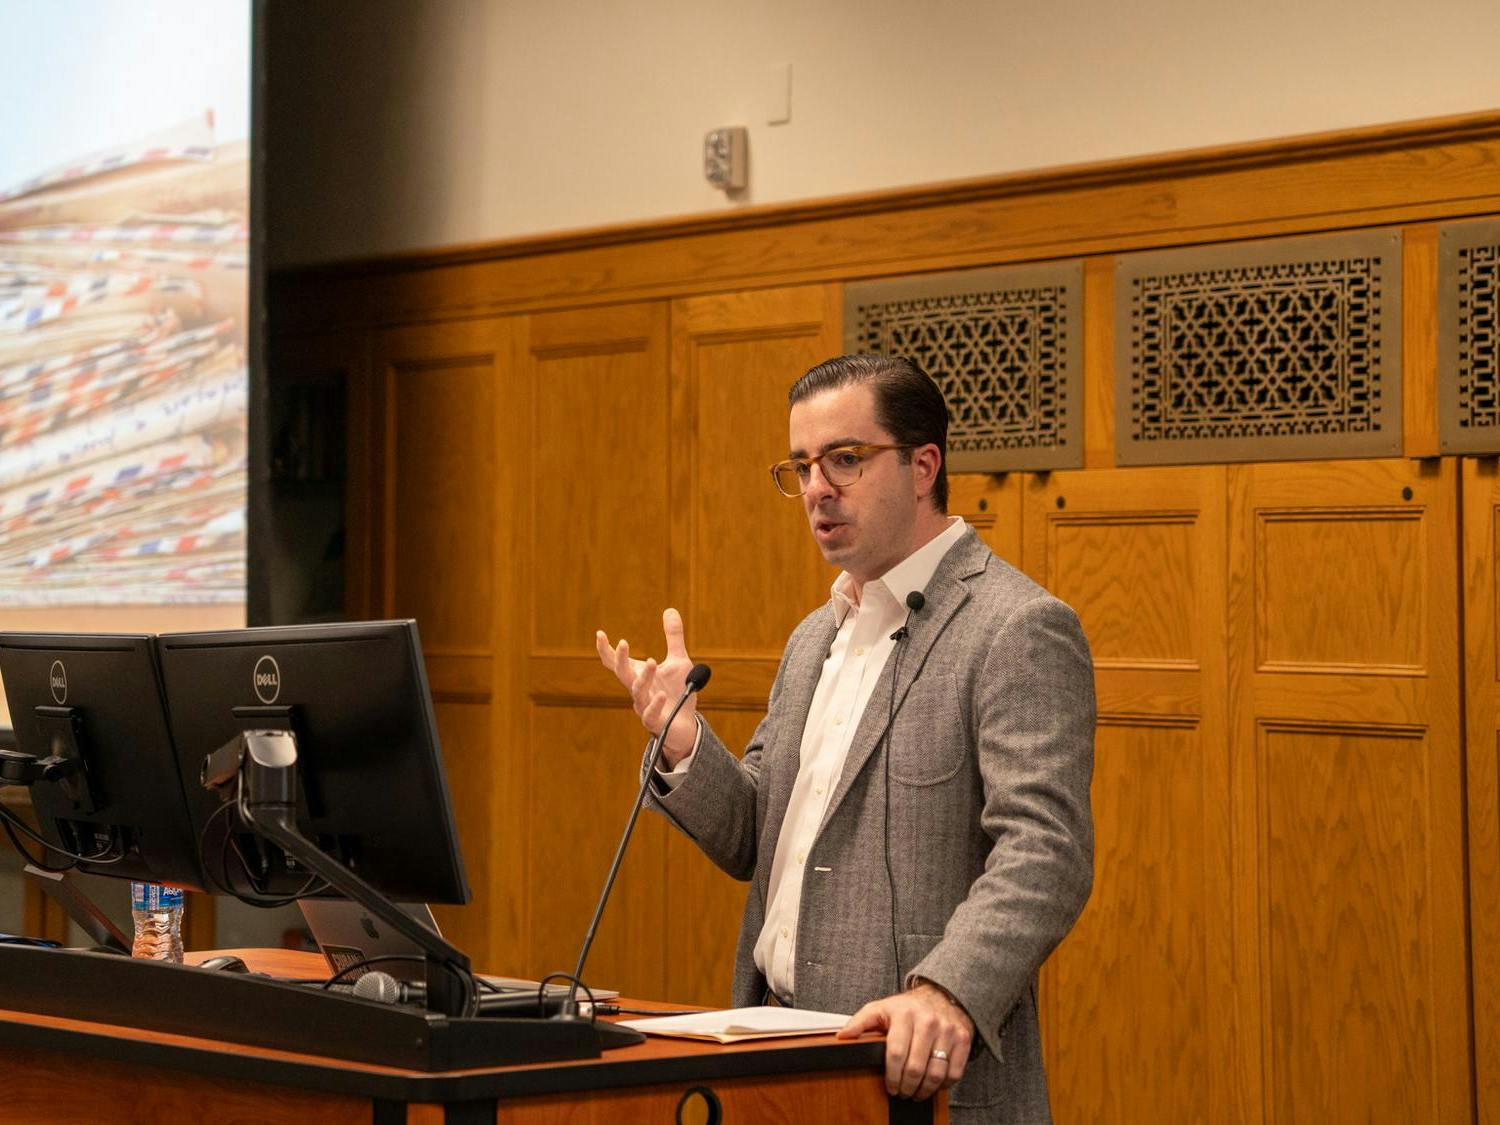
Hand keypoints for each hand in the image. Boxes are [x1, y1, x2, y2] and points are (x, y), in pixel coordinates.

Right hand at [595, 608, 698, 766]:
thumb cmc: (678, 693)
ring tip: (653, 661)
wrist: (686, 726)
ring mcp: (644, 706)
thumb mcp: (679, 661)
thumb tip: (669, 609)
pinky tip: (662, 695)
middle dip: (620, 659)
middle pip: (623, 673)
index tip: (599, 633)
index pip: (616, 662)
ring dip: (644, 677)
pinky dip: (655, 704)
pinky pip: (651, 713)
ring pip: (638, 691)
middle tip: (623, 643)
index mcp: (638, 675)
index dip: (606, 649)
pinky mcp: (656, 722)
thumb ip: (673, 637)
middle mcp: (637, 690)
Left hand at [837, 981, 974, 1099]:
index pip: (896, 1054)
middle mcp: (928, 1021)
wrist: (941, 995)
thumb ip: (860, 1023)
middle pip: (916, 1067)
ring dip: (924, 1090)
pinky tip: (933, 1084)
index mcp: (904, 1014)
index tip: (890, 1087)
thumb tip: (842, 1037)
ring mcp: (947, 1030)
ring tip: (916, 1093)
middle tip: (902, 1093)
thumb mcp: (880, 1009)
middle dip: (906, 1087)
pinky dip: (943, 1085)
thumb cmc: (906, 1008)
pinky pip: (954, 1072)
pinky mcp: (963, 1039)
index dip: (892, 1077)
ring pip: (936, 1073)